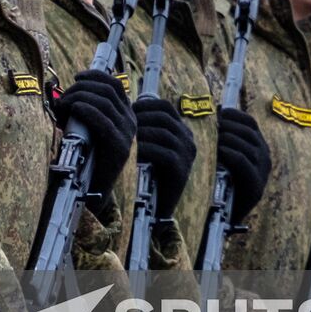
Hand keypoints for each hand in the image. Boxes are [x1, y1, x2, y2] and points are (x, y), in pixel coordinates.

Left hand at [53, 70, 135, 214]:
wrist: (99, 196)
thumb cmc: (90, 162)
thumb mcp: (91, 132)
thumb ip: (88, 112)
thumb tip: (68, 92)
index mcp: (128, 115)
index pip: (115, 84)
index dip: (95, 76)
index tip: (76, 77)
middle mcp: (133, 122)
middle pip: (109, 90)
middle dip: (82, 88)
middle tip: (63, 98)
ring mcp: (130, 136)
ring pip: (105, 102)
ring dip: (79, 97)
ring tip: (63, 107)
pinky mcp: (121, 149)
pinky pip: (103, 122)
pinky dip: (86, 110)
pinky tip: (73, 111)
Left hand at [134, 98, 196, 219]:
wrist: (156, 206)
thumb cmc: (147, 172)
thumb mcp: (148, 145)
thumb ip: (144, 127)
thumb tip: (127, 106)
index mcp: (181, 130)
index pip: (165, 107)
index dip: (145, 105)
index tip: (128, 109)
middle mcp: (188, 140)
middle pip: (164, 117)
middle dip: (141, 117)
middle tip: (122, 120)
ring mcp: (186, 155)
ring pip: (163, 134)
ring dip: (141, 132)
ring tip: (125, 134)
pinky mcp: (182, 170)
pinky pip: (163, 153)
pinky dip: (146, 149)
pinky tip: (133, 150)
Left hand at [216, 107, 269, 221]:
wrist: (227, 216)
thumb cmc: (222, 181)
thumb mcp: (224, 155)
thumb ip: (222, 137)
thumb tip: (213, 111)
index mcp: (258, 147)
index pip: (251, 123)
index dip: (235, 115)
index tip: (220, 112)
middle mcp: (264, 157)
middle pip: (249, 132)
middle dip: (230, 125)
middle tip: (214, 123)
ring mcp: (262, 172)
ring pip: (248, 146)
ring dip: (229, 138)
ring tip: (214, 136)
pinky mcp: (256, 186)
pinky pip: (245, 163)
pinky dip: (232, 154)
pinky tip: (219, 150)